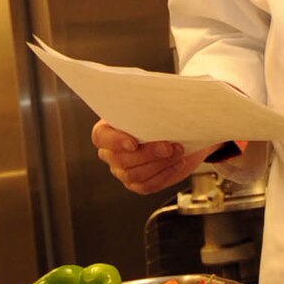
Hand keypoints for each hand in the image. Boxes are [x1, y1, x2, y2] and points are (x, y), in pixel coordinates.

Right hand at [91, 119, 214, 196]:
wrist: (182, 134)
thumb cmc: (163, 116)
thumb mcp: (156, 107)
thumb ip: (150, 107)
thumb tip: (161, 98)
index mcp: (108, 130)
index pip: (101, 137)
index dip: (115, 141)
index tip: (134, 143)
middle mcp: (111, 152)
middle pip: (120, 159)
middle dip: (148, 153)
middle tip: (169, 146)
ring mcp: (123, 170)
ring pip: (133, 174)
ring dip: (159, 164)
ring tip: (178, 152)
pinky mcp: (138, 184)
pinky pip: (146, 185)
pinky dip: (164, 175)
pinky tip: (177, 163)